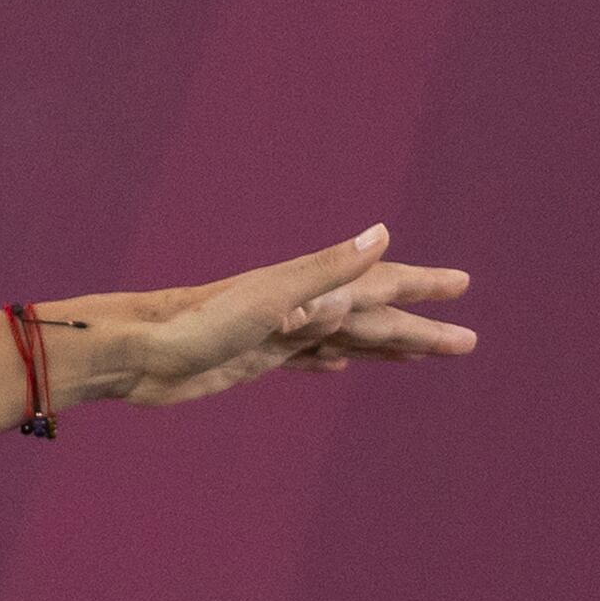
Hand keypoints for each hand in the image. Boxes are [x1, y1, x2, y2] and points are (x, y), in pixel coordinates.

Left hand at [65, 224, 476, 407]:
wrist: (131, 353)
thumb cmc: (194, 323)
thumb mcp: (270, 297)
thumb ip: (326, 268)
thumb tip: (382, 232)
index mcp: (306, 290)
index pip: (378, 285)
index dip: (421, 285)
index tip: (463, 285)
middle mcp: (296, 309)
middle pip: (371, 319)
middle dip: (418, 328)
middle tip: (468, 342)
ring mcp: (274, 336)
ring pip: (343, 340)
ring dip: (383, 346)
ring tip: (421, 355)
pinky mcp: (248, 361)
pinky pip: (303, 360)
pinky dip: (327, 362)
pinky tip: (340, 368)